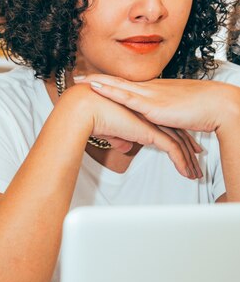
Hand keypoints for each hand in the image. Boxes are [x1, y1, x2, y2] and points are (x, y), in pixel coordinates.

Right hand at [72, 84, 201, 178]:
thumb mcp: (108, 129)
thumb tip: (124, 146)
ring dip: (188, 159)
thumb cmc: (90, 114)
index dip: (177, 134)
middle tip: (197, 159)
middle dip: (189, 146)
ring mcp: (152, 121)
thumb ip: (119, 137)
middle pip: (177, 130)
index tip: (186, 145)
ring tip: (194, 173)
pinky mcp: (150, 131)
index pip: (165, 122)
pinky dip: (181, 162)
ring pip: (179, 141)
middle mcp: (150, 113)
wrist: (85, 108)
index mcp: (141, 109)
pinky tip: (185, 172)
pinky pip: (173, 149)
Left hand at [79, 74, 233, 133]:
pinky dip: (110, 91)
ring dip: (97, 82)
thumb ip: (163, 119)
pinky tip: (96, 87)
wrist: (216, 105)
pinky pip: (126, 96)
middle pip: (117, 82)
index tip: (93, 80)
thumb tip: (154, 127)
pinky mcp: (152, 104)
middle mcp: (150, 89)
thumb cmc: (201, 110)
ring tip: (79, 80)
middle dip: (97, 79)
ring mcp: (150, 95)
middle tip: (77, 77)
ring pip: (118, 86)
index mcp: (155, 91)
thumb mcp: (176, 115)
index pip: (127, 85)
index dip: (110, 82)